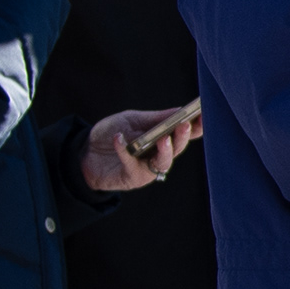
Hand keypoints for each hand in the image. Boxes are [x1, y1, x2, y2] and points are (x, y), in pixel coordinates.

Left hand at [80, 106, 199, 192]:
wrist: (86, 153)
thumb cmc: (112, 134)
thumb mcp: (132, 120)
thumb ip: (155, 118)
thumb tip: (180, 110)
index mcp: (165, 137)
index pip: (187, 132)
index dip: (198, 125)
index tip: (203, 114)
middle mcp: (161, 154)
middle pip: (179, 147)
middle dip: (183, 137)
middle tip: (184, 125)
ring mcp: (149, 168)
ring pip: (164, 161)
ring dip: (165, 151)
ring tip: (163, 139)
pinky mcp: (133, 177)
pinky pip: (133, 165)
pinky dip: (125, 151)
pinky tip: (118, 138)